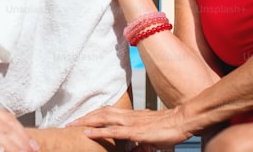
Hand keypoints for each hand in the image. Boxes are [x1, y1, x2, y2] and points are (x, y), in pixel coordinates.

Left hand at [72, 106, 193, 148]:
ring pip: (103, 118)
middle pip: (101, 112)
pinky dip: (98, 131)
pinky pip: (113, 131)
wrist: (183, 121)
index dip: (93, 114)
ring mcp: (131, 122)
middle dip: (84, 117)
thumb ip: (139, 135)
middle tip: (69, 122)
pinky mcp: (135, 131)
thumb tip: (134, 141)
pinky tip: (87, 133)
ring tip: (72, 125)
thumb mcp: (150, 130)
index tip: (80, 119)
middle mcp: (129, 115)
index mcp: (131, 114)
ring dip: (86, 121)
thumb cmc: (169, 126)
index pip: (107, 111)